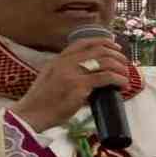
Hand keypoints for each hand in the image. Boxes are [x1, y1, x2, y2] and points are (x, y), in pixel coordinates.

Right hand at [10, 38, 129, 132]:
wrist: (30, 115)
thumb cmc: (41, 102)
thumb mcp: (50, 78)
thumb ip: (65, 72)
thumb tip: (87, 75)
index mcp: (58, 59)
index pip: (83, 42)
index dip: (102, 41)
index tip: (114, 45)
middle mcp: (65, 62)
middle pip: (98, 49)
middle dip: (115, 54)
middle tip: (124, 62)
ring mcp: (72, 73)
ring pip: (104, 61)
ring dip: (119, 66)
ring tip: (125, 74)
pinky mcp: (79, 87)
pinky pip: (105, 77)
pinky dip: (118, 79)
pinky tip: (122, 83)